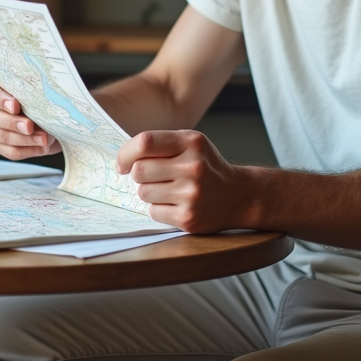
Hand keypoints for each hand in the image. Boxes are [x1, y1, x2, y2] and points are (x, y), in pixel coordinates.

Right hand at [0, 74, 60, 159]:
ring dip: (24, 139)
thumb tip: (35, 96)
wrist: (42, 110)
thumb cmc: (33, 91)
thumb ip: (27, 86)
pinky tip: (42, 147)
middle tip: (30, 126)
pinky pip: (9, 151)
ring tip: (43, 138)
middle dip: (12, 123)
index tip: (16, 106)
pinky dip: (27, 150)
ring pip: (1, 136)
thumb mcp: (30, 84)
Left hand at [116, 130, 247, 232]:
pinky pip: (153, 212)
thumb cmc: (206, 166)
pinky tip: (175, 204)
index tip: (122, 164)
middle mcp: (193, 167)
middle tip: (152, 177)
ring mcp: (191, 194)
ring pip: (143, 193)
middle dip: (139, 175)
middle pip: (139, 170)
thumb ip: (161, 144)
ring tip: (168, 190)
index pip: (145, 142)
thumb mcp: (191, 144)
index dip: (126, 153)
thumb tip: (123, 159)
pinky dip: (159, 209)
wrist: (238, 195)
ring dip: (149, 192)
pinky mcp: (188, 217)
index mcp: (192, 142)